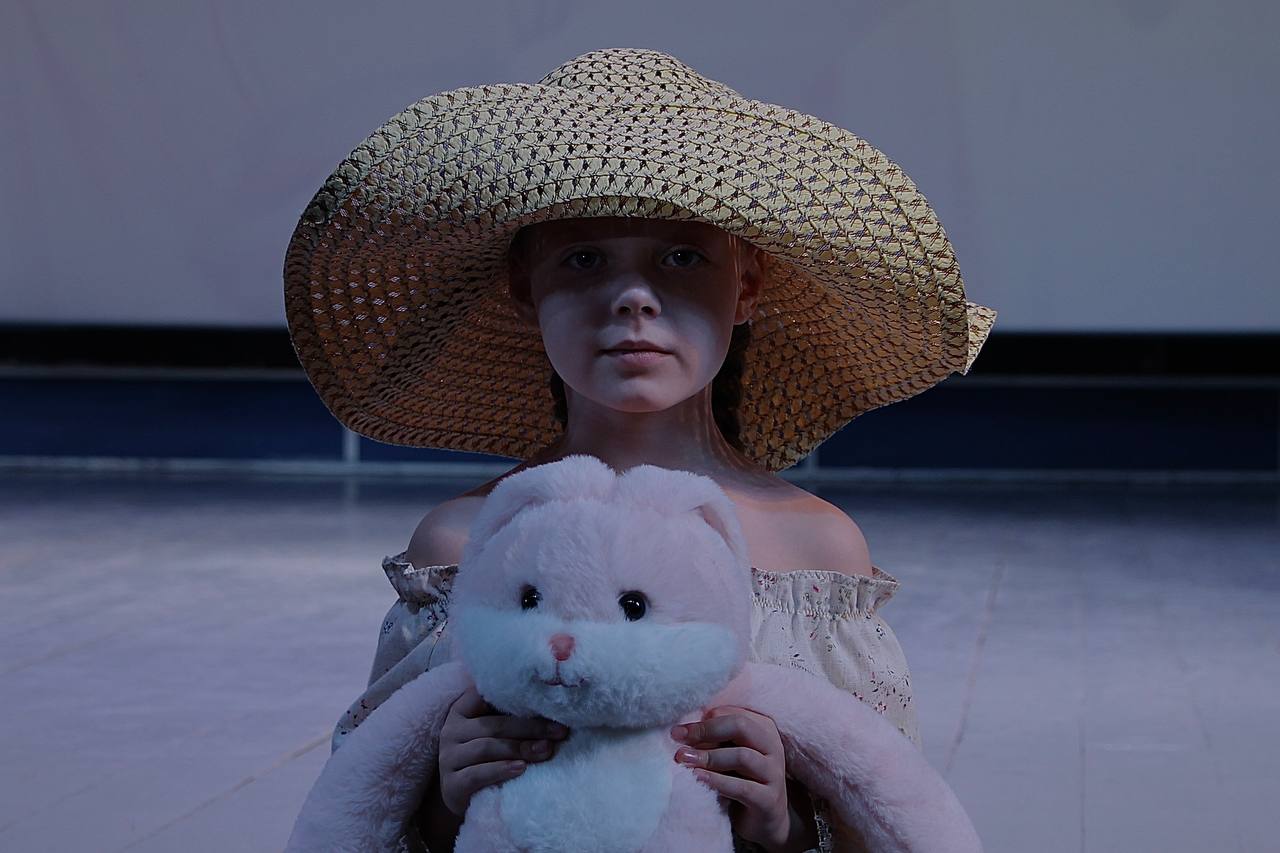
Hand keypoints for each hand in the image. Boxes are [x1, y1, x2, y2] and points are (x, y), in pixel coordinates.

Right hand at [435, 685, 569, 818]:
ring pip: (486, 748)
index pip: (486, 695)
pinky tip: (520, 768)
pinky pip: (476, 774)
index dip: (516, 695)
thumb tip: (550, 704)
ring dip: (519, 748)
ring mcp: (448, 758)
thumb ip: (508, 716)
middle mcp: (451, 731)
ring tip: (545, 750)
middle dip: (530, 728)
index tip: (547, 698)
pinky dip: (500, 770)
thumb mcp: (491, 733)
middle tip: (559, 732)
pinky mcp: (451, 784)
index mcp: (462, 711)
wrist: (460, 795)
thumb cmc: (482, 758)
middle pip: (494, 725)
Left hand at [670, 705, 795, 851]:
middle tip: (678, 738)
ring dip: (709, 756)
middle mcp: (773, 747)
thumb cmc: (741, 780)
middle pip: (740, 726)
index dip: (704, 721)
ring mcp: (774, 773)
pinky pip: (743, 787)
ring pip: (742, 756)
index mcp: (764, 729)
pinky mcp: (769, 800)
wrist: (764, 822)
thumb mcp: (728, 755)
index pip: (732, 714)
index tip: (678, 731)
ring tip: (684, 759)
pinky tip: (698, 778)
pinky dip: (718, 781)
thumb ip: (713, 740)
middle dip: (706, 731)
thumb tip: (682, 730)